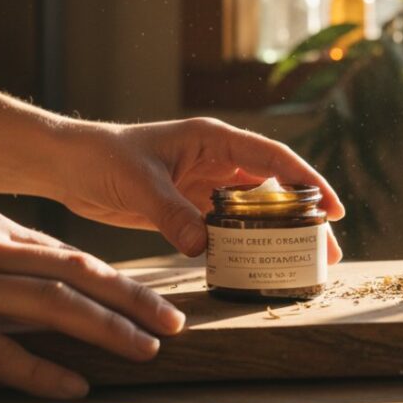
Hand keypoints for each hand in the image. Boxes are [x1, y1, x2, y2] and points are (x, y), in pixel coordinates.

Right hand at [0, 208, 185, 398]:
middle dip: (130, 300)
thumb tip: (61, 265)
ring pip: (46, 306)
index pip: (73, 255)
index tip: (158, 302)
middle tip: (172, 324)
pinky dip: (37, 370)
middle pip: (75, 274)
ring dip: (102, 329)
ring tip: (142, 349)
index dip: (121, 281)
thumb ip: (6, 246)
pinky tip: (73, 385)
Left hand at [55, 118, 344, 260]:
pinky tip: (259, 262)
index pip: (273, 158)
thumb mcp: (140, 183)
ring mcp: (207, 183)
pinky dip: (246, 242)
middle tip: (330, 249)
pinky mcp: (192, 205)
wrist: (68, 165)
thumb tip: (205, 247)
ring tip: (305, 262)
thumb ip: (173, 213)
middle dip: (305, 216)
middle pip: (274, 187)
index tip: (334, 208)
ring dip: (280, 232)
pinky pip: (229, 226)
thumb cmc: (102, 157)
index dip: (307, 181)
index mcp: (213, 139)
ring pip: (256, 209)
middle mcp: (218, 159)